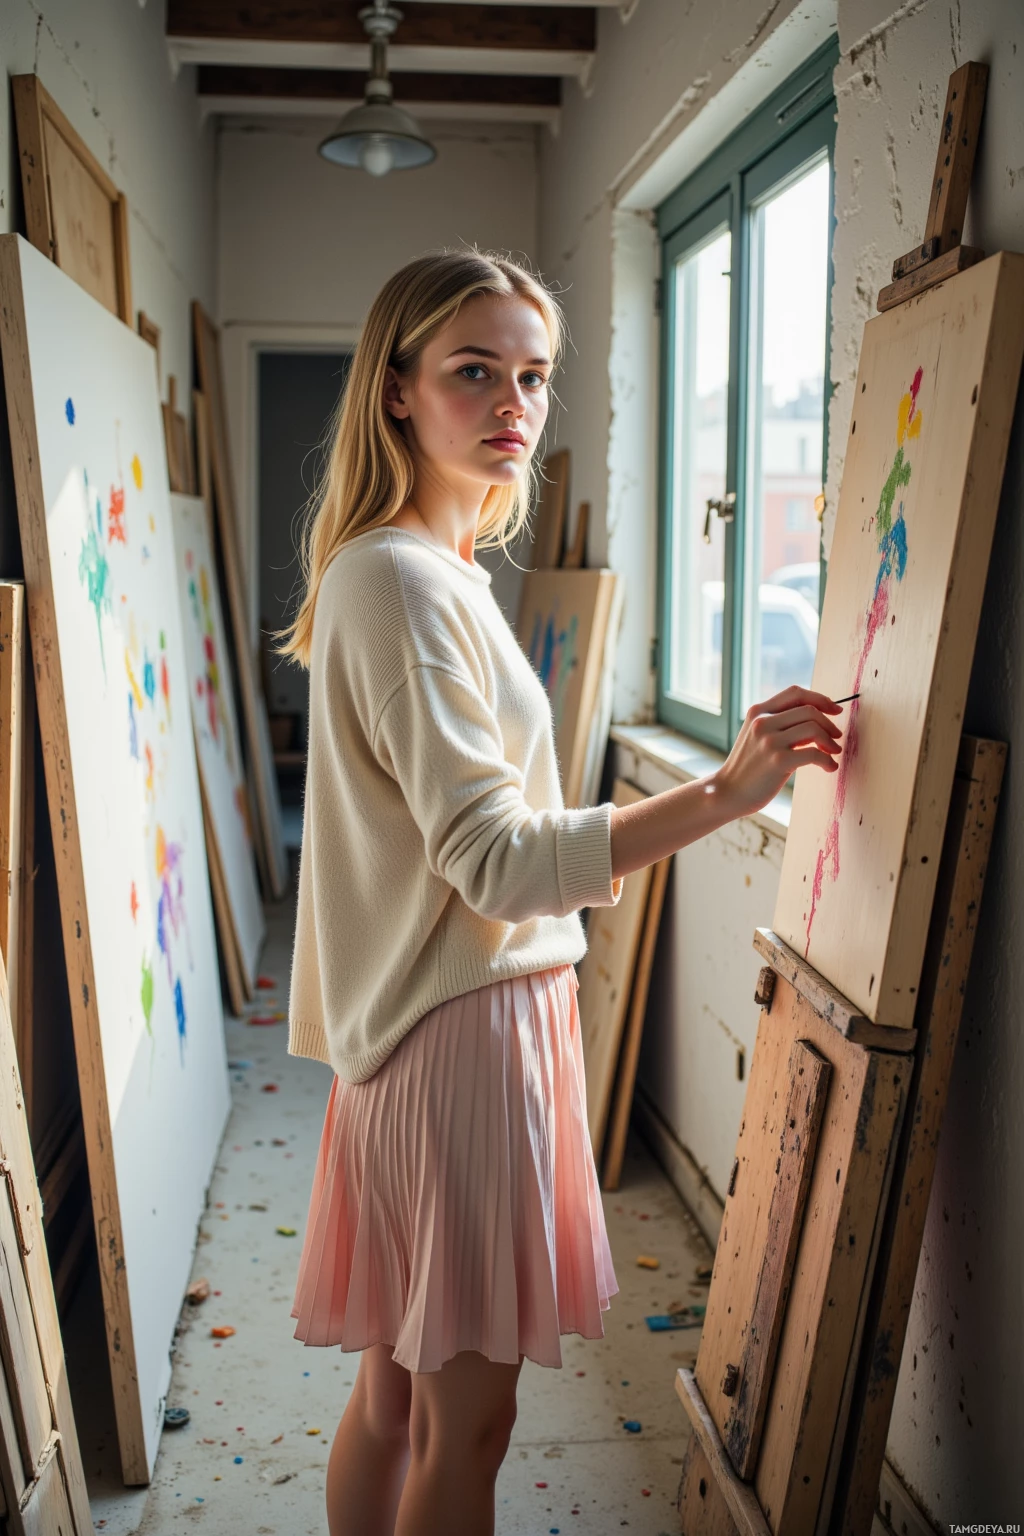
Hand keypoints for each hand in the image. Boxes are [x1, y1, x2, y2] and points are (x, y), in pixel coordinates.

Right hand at [712, 685, 843, 819]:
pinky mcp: (779, 761)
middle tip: (836, 737)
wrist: (728, 793)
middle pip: (809, 710)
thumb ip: (781, 724)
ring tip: (833, 752)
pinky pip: (815, 753)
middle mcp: (762, 722)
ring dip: (830, 741)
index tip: (835, 709)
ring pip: (814, 729)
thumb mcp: (758, 736)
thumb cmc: (748, 767)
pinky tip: (829, 767)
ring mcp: (770, 741)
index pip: (795, 693)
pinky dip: (828, 760)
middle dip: (829, 723)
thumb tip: (818, 719)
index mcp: (757, 712)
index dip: (820, 698)